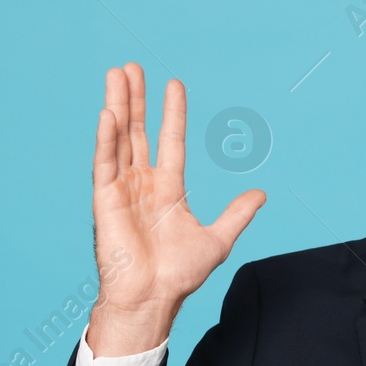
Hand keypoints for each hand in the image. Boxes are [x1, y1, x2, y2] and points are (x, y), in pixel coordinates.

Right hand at [87, 62, 264, 355]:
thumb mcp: (217, 239)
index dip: (172, 113)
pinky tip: (108, 113)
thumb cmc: (179, 275)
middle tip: (131, 67)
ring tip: (116, 74)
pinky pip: (104, 163)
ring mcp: (122, 189)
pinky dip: (105, 138)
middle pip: (138, 131)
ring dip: (118, 105)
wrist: (153, 298)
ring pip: (118, 138)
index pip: (170, 141)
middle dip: (136, 99)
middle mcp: (142, 184)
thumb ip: (237, 214)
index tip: (174, 84)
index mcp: (167, 190)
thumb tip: (261, 195)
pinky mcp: (104, 200)